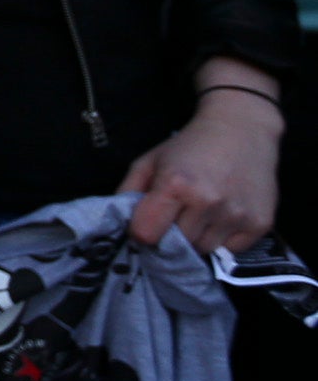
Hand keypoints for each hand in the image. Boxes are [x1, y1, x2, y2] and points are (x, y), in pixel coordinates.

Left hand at [121, 66, 281, 253]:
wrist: (241, 130)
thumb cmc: (189, 146)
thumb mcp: (150, 161)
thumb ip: (128, 191)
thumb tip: (120, 224)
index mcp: (175, 184)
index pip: (147, 234)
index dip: (142, 231)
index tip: (147, 222)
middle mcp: (208, 202)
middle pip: (176, 246)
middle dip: (170, 235)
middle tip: (175, 215)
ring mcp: (236, 215)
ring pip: (203, 250)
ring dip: (196, 238)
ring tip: (199, 213)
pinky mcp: (260, 224)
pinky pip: (231, 250)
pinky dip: (222, 240)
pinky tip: (221, 215)